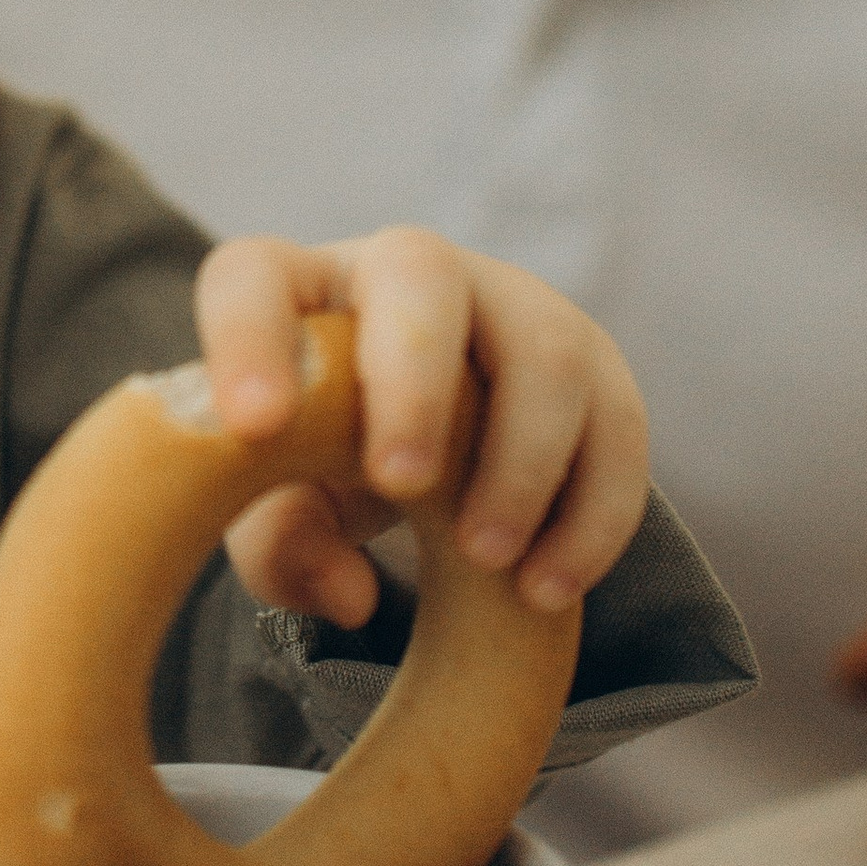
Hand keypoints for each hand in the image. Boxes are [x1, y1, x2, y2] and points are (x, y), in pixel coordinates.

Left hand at [199, 225, 649, 634]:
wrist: (429, 451)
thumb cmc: (321, 467)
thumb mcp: (282, 512)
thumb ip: (284, 546)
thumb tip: (346, 593)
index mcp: (304, 291)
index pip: (255, 277)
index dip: (248, 337)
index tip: (255, 426)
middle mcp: (411, 275)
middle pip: (420, 271)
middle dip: (414, 378)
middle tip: (401, 484)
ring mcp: (515, 309)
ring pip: (542, 351)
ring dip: (520, 460)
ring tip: (486, 559)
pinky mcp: (596, 369)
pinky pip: (617, 426)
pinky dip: (592, 515)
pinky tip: (548, 590)